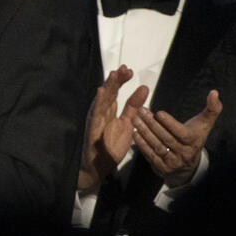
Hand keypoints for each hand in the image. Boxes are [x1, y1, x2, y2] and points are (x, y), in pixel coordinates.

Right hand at [79, 66, 148, 192]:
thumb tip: (143, 88)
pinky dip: (98, 103)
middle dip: (116, 81)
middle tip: (124, 69)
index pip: (115, 93)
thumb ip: (134, 108)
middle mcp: (101, 114)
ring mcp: (96, 121)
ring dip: (107, 87)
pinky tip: (102, 92)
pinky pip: (95, 114)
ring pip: (102, 101)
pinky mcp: (92, 129)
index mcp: (109, 112)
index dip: (121, 81)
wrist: (100, 166)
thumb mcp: (128, 124)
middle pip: (108, 94)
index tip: (128, 71)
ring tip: (114, 75)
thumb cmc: (111, 146)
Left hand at [132, 90, 221, 187]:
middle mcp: (184, 153)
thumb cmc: (194, 137)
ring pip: (157, 146)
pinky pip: (150, 155)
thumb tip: (215, 92)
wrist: (189, 165)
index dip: (170, 123)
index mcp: (194, 141)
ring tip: (135, 119)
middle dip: (152, 124)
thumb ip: (212, 108)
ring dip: (144, 133)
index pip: (181, 133)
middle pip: (166, 138)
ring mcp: (173, 162)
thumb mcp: (205, 124)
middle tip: (141, 111)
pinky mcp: (162, 168)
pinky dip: (141, 145)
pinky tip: (134, 133)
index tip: (159, 113)